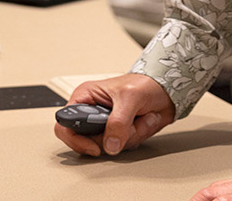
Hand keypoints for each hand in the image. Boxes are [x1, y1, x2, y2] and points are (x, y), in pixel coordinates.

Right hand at [54, 74, 174, 156]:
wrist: (166, 91)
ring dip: (129, 135)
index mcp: (86, 97)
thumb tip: (110, 144)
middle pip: (87, 141)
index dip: (75, 139)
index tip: (94, 146)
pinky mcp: (119, 135)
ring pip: (108, 147)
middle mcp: (92, 113)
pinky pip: (122, 148)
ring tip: (139, 117)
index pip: (64, 124)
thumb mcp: (130, 97)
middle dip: (112, 136)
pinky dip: (137, 137)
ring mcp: (106, 126)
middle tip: (128, 123)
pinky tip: (143, 121)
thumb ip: (118, 121)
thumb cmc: (145, 83)